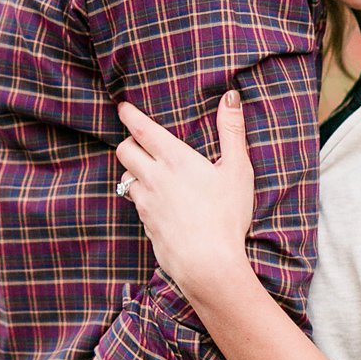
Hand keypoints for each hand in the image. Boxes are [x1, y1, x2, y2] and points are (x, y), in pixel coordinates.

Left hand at [117, 90, 255, 303]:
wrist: (207, 263)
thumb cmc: (226, 215)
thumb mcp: (237, 169)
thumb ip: (231, 131)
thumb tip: (230, 96)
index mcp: (174, 159)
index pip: (141, 129)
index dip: (129, 115)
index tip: (122, 107)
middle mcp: (153, 177)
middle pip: (124, 150)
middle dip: (128, 142)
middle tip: (139, 142)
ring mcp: (145, 202)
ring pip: (126, 178)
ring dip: (133, 171)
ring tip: (148, 172)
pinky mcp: (145, 224)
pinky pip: (135, 204)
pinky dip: (141, 197)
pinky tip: (156, 202)